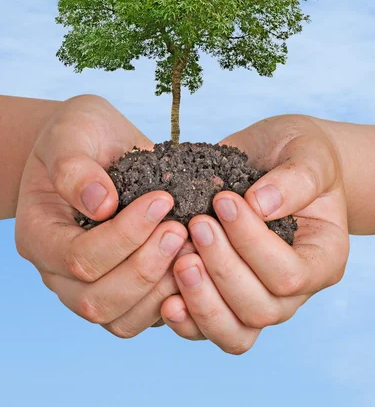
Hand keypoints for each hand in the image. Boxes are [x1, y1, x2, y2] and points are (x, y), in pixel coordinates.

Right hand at [15, 94, 189, 337]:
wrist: (94, 144)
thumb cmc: (79, 134)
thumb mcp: (71, 132)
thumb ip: (75, 166)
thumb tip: (102, 204)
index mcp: (38, 234)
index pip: (77, 258)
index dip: (124, 236)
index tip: (162, 200)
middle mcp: (58, 272)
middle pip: (96, 300)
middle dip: (146, 267)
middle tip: (182, 230)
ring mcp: (89, 286)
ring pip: (121, 320)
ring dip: (162, 289)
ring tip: (192, 247)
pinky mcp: (122, 291)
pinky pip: (144, 317)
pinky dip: (173, 299)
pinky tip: (195, 263)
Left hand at [160, 114, 348, 353]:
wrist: (275, 156)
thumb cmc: (297, 153)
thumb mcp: (308, 154)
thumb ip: (295, 179)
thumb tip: (260, 205)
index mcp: (322, 257)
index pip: (289, 274)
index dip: (251, 243)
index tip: (223, 201)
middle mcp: (294, 290)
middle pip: (259, 309)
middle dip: (221, 269)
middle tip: (196, 225)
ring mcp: (258, 298)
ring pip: (234, 332)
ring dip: (201, 301)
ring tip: (179, 260)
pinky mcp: (224, 297)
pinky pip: (206, 329)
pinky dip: (185, 319)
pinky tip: (165, 296)